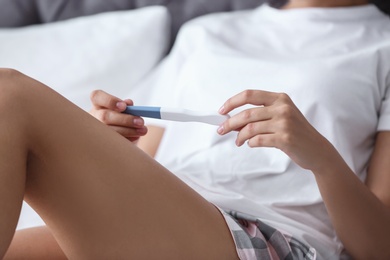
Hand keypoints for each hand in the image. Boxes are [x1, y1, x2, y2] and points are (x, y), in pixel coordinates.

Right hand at [89, 90, 146, 142]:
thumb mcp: (123, 110)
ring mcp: (96, 130)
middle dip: (125, 119)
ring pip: (110, 131)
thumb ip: (126, 105)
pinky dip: (127, 139)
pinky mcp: (102, 142)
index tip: (124, 106)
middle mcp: (94, 116)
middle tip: (140, 122)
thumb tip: (129, 103)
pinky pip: (114, 142)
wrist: (118, 135)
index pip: (97, 97)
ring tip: (142, 130)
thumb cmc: (120, 118)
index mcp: (98, 104)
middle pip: (105, 116)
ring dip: (129, 130)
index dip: (110, 101)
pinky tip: (136, 137)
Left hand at [217, 90, 335, 170]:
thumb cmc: (296, 133)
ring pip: (250, 128)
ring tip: (238, 142)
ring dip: (239, 136)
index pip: (249, 95)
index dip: (232, 102)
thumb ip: (260, 116)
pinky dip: (250, 143)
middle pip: (246, 113)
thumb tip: (232, 121)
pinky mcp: (285, 138)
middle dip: (229, 123)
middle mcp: (282, 108)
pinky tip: (251, 144)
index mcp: (280, 98)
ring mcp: (285, 123)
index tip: (221, 111)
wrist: (317, 150)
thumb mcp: (281, 117)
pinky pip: (258, 140)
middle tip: (221, 130)